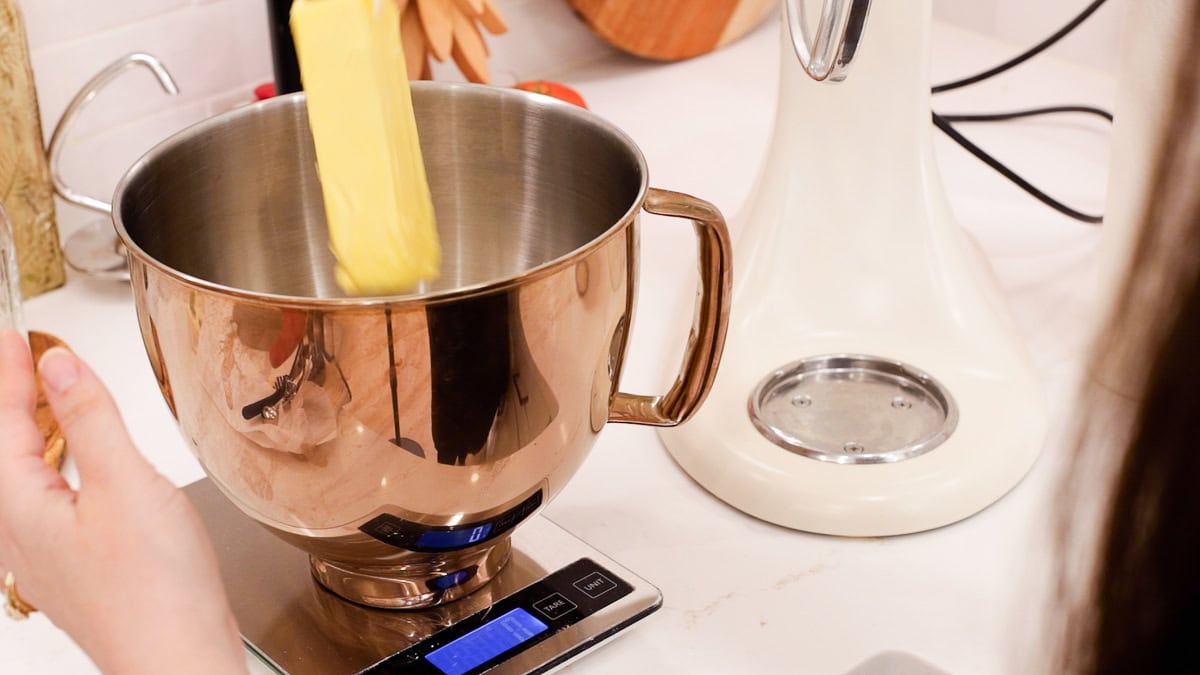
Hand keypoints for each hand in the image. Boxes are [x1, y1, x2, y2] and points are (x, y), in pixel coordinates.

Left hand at [0, 330, 246, 673]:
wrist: (178, 660)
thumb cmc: (154, 590)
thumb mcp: (124, 484)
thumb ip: (90, 418)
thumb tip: (59, 368)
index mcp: (20, 512)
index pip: (3, 425)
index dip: (8, 376)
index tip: (12, 338)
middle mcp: (21, 540)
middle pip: (4, 457)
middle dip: (13, 405)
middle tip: (20, 363)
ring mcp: (47, 562)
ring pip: (24, 485)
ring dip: (33, 438)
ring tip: (44, 405)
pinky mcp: (78, 575)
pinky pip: (48, 508)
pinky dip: (56, 471)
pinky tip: (79, 475)